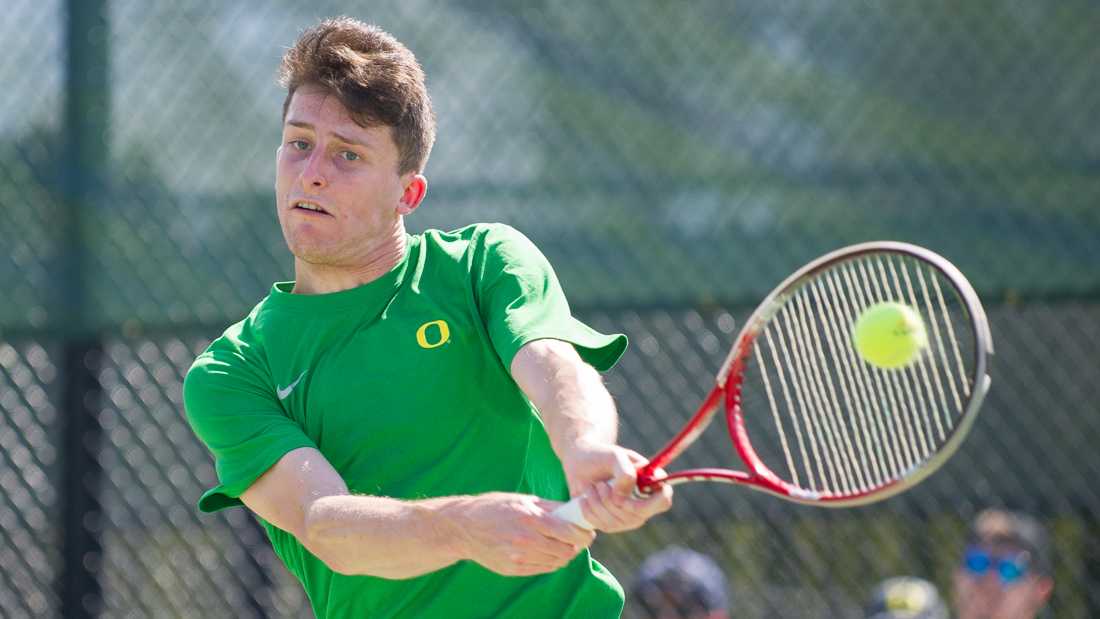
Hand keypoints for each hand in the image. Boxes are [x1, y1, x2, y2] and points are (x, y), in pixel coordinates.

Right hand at [446, 492, 594, 576]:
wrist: (464, 527)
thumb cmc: (494, 507)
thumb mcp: (523, 500)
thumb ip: (550, 507)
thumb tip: (574, 512)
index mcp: (531, 518)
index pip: (570, 533)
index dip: (584, 534)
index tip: (587, 532)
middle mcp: (526, 540)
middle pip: (566, 551)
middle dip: (576, 546)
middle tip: (577, 540)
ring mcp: (519, 557)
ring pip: (556, 562)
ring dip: (564, 555)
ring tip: (562, 545)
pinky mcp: (513, 569)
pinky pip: (542, 569)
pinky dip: (550, 562)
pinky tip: (547, 552)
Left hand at [559, 441, 672, 532]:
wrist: (580, 463)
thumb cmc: (601, 456)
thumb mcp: (614, 456)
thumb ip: (625, 472)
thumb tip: (623, 498)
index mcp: (651, 483)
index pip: (664, 501)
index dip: (650, 502)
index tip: (626, 492)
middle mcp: (644, 503)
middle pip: (637, 515)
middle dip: (613, 500)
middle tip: (600, 484)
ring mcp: (629, 516)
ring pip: (618, 522)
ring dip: (598, 503)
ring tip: (592, 487)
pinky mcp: (613, 524)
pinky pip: (604, 525)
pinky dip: (591, 511)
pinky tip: (586, 499)